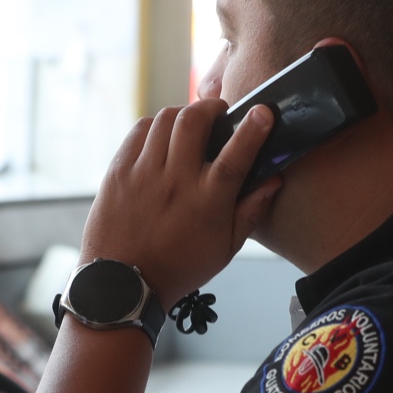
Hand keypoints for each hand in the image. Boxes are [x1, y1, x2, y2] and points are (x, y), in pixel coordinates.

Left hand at [80, 100, 277, 306]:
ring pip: (165, 119)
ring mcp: (143, 173)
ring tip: (190, 126)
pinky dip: (155, 126)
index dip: (252, 129)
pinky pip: (139, 131)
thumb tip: (273, 180)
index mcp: (207, 202)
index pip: (235, 155)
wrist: (123, 284)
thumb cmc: (178, 268)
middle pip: (194, 121)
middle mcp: (175, 182)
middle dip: (211, 108)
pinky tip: (163, 138)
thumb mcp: (225, 249)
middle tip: (218, 114)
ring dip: (184, 114)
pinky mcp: (119, 172)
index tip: (263, 112)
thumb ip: (251, 212)